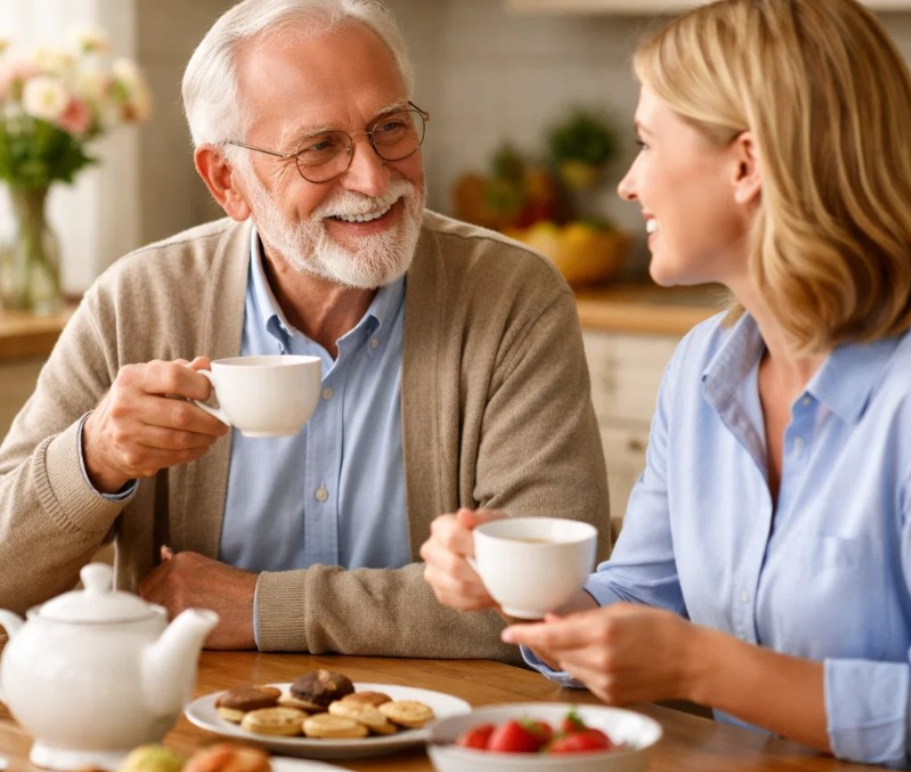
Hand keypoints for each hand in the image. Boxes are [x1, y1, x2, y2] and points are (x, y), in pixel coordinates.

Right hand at [83, 357, 228, 492]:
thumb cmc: (135, 401)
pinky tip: (199, 446)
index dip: (200, 385)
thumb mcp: (149, 379)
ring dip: (204, 438)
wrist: (101, 438)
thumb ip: (178, 370)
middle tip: (222, 423)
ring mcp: (127, 433)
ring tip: (213, 435)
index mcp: (132, 378)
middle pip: (181, 414)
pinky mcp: (134, 456)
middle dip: (210, 421)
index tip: (210, 393)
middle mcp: (125, 405)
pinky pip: (174, 456)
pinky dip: (193, 452)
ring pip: (180, 439)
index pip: (174, 377)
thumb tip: (206, 364)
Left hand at [139, 550, 257, 649]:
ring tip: (186, 626)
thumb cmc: (241, 591)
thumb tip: (163, 552)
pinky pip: (163, 630)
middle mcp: (174, 574)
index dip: (160, 597)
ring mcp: (174, 596)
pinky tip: (190, 633)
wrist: (260, 606)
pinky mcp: (179, 618)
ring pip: (153, 617)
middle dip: (159, 609)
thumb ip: (183, 568)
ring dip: (165, 623)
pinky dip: (172, 635)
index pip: (149, 583)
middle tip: (181, 618)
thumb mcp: (210, 569)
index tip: (175, 605)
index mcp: (181, 560)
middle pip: (147, 599)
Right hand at [420, 508, 503, 611]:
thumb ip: (480, 517)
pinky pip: (459, 603)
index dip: (473, 547)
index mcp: (440, 526)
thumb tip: (464, 515)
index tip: (494, 552)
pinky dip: (480, 601)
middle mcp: (430, 549)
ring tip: (499, 586)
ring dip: (482, 590)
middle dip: (480, 573)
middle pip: (453, 566)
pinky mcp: (441, 593)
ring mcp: (432, 573)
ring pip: (457, 587)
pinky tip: (490, 594)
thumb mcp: (493, 520)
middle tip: (501, 575)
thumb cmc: (492, 533)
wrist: (492, 554)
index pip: (451, 538)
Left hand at [502, 603, 701, 704]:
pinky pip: (582, 679)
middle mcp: (600, 660)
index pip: (551, 636)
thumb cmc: (660, 628)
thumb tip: (551, 620)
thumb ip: (582, 617)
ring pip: (567, 667)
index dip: (526, 635)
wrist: (691, 662)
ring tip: (580, 640)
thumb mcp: (619, 611)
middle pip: (554, 653)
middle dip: (545, 641)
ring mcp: (605, 682)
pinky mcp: (610, 696)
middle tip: (541, 628)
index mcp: (601, 632)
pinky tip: (595, 656)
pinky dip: (580, 666)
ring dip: (563, 653)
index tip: (508, 633)